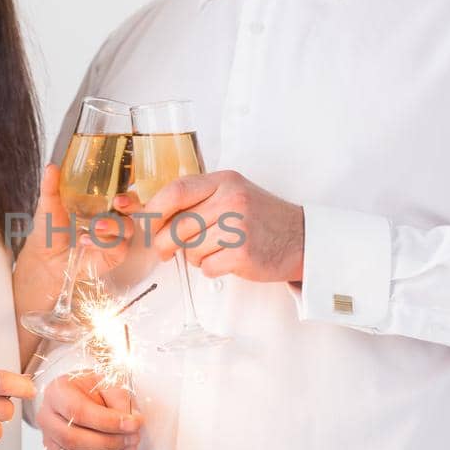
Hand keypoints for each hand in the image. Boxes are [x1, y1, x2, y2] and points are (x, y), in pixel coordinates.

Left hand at [15, 164, 135, 311]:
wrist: (44, 259)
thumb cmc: (51, 230)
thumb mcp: (49, 206)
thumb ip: (51, 187)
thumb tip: (51, 167)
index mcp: (103, 202)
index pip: (124, 191)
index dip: (127, 188)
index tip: (119, 188)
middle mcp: (113, 218)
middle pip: (135, 207)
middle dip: (131, 203)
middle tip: (117, 202)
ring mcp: (115, 237)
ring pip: (128, 227)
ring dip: (113, 225)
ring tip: (94, 226)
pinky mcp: (114, 256)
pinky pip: (118, 247)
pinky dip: (104, 243)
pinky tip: (87, 241)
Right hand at [35, 372, 141, 449]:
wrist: (88, 396)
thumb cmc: (96, 389)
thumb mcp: (109, 382)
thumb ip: (119, 398)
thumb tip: (131, 422)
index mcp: (56, 393)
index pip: (77, 412)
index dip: (107, 422)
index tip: (133, 424)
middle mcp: (47, 418)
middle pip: (72, 440)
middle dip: (108, 443)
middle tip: (133, 438)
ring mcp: (50, 442)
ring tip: (127, 449)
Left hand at [115, 170, 304, 282]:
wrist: (302, 238)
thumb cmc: (262, 218)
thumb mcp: (234, 193)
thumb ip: (200, 198)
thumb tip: (154, 214)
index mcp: (224, 181)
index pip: (176, 191)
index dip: (155, 210)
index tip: (147, 224)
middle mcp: (231, 200)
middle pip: (178, 225)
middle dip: (165, 243)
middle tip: (165, 251)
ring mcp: (238, 227)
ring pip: (191, 249)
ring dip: (194, 257)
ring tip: (212, 251)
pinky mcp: (243, 254)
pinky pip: (207, 266)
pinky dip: (210, 268)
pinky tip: (226, 261)